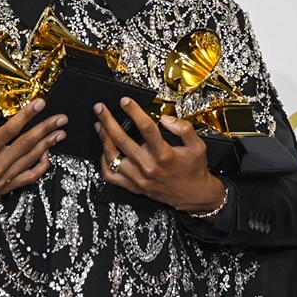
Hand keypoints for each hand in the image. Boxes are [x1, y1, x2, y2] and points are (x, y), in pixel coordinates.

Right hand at [0, 98, 66, 215]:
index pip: (10, 130)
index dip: (27, 115)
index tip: (40, 103)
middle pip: (27, 143)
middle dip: (46, 128)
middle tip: (60, 118)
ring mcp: (2, 179)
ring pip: (31, 159)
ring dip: (48, 145)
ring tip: (60, 132)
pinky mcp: (5, 187)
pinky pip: (29, 177)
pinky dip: (41, 166)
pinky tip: (47, 154)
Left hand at [94, 97, 224, 213]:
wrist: (193, 195)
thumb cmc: (194, 169)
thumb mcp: (198, 146)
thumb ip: (184, 129)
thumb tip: (165, 118)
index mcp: (164, 154)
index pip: (146, 128)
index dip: (134, 111)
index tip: (125, 101)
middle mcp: (148, 166)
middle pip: (122, 140)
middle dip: (108, 121)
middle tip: (100, 108)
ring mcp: (139, 178)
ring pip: (112, 157)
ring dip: (103, 139)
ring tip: (99, 125)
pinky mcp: (134, 187)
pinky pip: (111, 176)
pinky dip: (104, 162)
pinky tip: (105, 151)